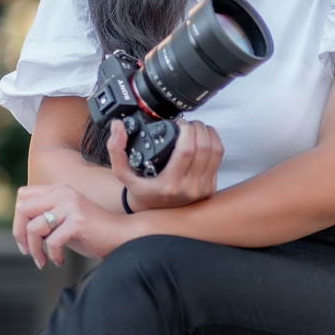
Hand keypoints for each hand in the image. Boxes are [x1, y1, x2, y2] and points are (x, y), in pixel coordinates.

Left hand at [13, 182, 124, 267]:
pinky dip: (53, 255)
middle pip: (22, 209)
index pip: (23, 195)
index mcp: (59, 190)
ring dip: (35, 250)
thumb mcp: (66, 219)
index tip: (24, 238)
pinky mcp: (78, 222)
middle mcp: (64, 193)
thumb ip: (47, 217)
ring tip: (43, 260)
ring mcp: (72, 206)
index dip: (17, 218)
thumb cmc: (93, 233)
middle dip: (19, 234)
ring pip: (34, 228)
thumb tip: (20, 229)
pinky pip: (52, 241)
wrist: (123, 237)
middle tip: (27, 252)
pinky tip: (60, 261)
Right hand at [107, 118, 222, 209]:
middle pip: (204, 148)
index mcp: (169, 185)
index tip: (178, 123)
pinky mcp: (210, 188)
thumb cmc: (140, 190)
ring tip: (196, 128)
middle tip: (187, 123)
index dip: (186, 130)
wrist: (154, 212)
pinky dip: (213, 144)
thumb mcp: (122, 173)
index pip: (187, 150)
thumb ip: (116, 149)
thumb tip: (118, 125)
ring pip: (216, 152)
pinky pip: (218, 160)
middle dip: (198, 128)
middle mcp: (188, 189)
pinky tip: (203, 139)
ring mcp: (202, 190)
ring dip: (208, 133)